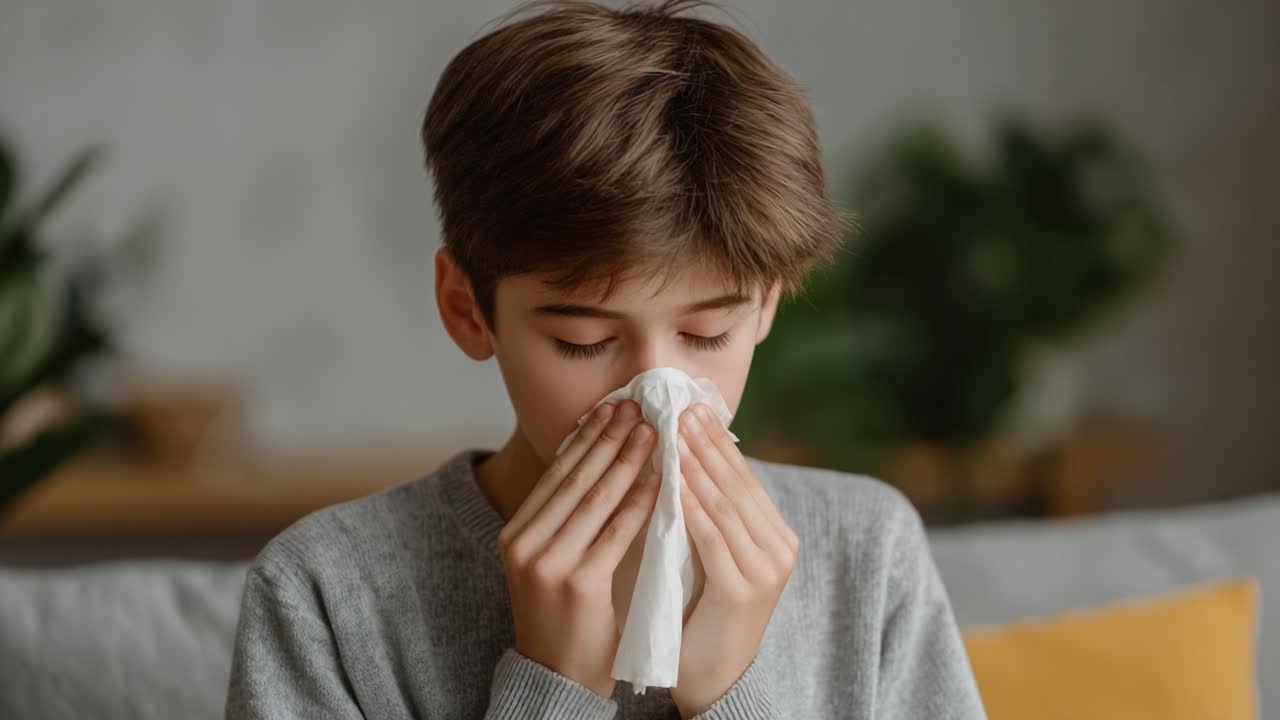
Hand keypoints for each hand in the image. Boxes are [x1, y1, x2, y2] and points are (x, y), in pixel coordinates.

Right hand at [496, 399, 659, 698]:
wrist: (558, 678)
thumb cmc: (565, 619)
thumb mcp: (552, 561)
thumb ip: (568, 520)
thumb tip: (600, 462)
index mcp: (516, 533)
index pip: (557, 474)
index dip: (586, 437)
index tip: (612, 408)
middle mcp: (525, 543)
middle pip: (575, 477)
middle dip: (609, 437)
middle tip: (638, 406)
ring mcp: (548, 562)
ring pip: (595, 497)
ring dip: (627, 457)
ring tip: (653, 430)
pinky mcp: (579, 582)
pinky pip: (617, 531)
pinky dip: (639, 500)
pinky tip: (660, 478)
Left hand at [670, 403, 798, 717]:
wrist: (714, 679)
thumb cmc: (703, 612)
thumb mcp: (714, 555)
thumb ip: (711, 515)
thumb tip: (688, 458)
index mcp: (776, 535)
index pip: (744, 478)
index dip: (718, 442)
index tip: (693, 409)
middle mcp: (779, 548)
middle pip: (738, 484)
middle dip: (707, 445)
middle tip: (680, 409)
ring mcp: (765, 570)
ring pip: (726, 507)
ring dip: (697, 468)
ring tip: (673, 436)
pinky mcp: (741, 592)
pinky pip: (714, 540)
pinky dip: (694, 509)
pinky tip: (675, 485)